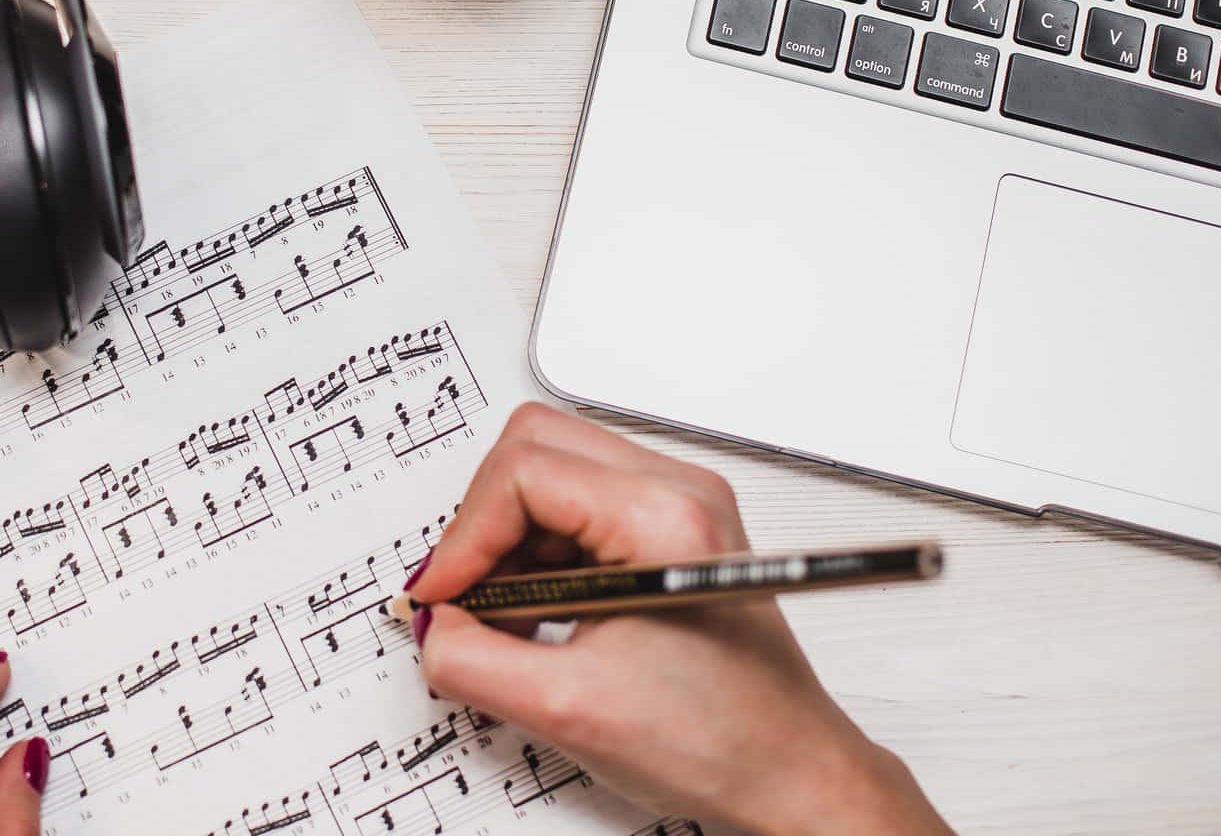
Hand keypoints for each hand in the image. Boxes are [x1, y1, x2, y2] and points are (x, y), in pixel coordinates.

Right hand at [407, 404, 950, 835]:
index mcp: (663, 517)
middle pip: (534, 446)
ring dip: (510, 541)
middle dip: (484, 523)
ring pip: (551, 472)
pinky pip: (576, 507)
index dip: (465, 537)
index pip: (523, 471)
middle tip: (468, 595)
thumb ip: (471, 658)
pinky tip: (539, 616)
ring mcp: (678, 506)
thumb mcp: (566, 709)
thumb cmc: (720, 742)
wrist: (788, 774)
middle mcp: (678, 491)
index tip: (445, 596)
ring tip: (508, 618)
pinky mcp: (670, 530)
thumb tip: (431, 623)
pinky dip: (539, 554)